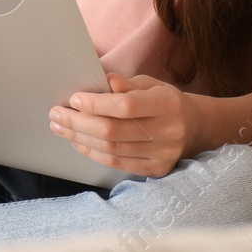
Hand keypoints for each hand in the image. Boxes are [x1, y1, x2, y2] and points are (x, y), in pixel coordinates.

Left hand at [49, 72, 197, 177]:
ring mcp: (163, 155)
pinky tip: (77, 142)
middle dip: (78, 122)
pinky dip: (92, 152)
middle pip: (113, 131)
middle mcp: (168, 132)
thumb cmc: (165, 101)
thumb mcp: (151, 84)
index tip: (73, 99)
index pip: (126, 106)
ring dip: (79, 138)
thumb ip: (127, 84)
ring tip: (59, 127)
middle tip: (55, 114)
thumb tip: (105, 81)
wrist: (195, 128)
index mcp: (167, 104)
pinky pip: (117, 164)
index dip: (96, 104)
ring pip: (111, 150)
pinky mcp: (156, 170)